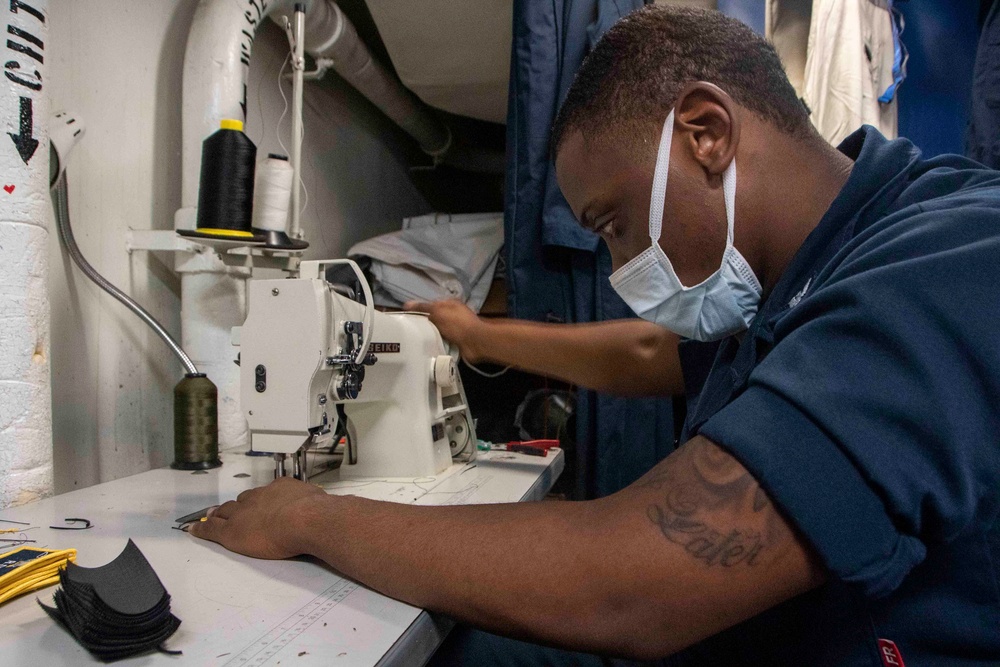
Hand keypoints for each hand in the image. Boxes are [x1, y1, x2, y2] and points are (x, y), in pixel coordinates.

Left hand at [189, 477, 327, 559]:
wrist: (305, 519)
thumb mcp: (320, 503)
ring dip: (219, 514)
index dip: (256, 501)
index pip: (264, 494)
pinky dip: (202, 529)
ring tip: (212, 516)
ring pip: (226, 512)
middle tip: (228, 509)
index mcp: (281, 489)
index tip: (255, 504)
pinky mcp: (231, 531)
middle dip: (236, 506)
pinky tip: (194, 530)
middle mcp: (260, 497)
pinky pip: (211, 529)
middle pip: (242, 500)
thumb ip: (317, 505)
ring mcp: (244, 513)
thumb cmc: (317, 513)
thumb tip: (328, 509)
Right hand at [404, 299, 485, 362]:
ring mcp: (455, 328)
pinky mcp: (455, 341)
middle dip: (423, 323)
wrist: (475, 342)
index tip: (407, 318)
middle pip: (433, 318)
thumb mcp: (438, 311)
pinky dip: (435, 343)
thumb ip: (423, 307)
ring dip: (429, 335)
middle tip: (408, 331)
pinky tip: (426, 346)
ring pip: (437, 330)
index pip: (431, 304)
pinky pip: (441, 341)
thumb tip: (406, 304)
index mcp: (450, 304)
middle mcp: (453, 315)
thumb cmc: (457, 323)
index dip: (419, 309)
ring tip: (414, 340)